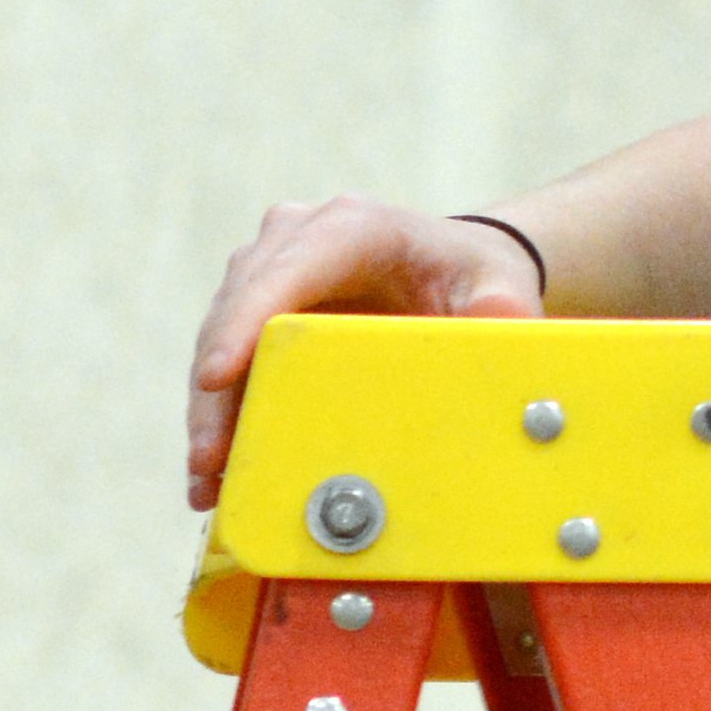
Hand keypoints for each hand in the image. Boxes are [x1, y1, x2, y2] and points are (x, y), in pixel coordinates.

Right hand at [185, 198, 538, 513]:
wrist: (450, 268)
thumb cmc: (472, 274)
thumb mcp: (498, 286)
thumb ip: (502, 307)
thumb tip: (496, 323)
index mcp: (353, 228)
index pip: (289, 269)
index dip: (246, 320)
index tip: (215, 377)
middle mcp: (297, 238)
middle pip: (238, 312)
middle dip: (217, 391)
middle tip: (211, 462)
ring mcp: (268, 271)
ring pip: (220, 340)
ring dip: (209, 413)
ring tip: (209, 482)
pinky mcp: (255, 309)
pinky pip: (225, 362)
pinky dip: (219, 416)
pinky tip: (214, 473)